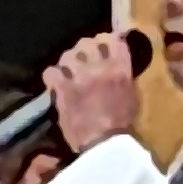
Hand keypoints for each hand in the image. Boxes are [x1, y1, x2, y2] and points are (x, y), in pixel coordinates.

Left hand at [44, 29, 140, 150]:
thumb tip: (118, 69)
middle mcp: (98, 66)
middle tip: (84, 59)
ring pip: (67, 54)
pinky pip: (51, 71)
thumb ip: (124, 77)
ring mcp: (78, 76)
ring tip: (69, 72)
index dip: (106, 40)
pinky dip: (52, 76)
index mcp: (120, 69)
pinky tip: (56, 83)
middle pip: (87, 42)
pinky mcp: (62, 89)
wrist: (104, 144)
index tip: (104, 46)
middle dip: (85, 49)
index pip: (113, 39)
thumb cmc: (122, 125)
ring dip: (68, 62)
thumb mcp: (131, 97)